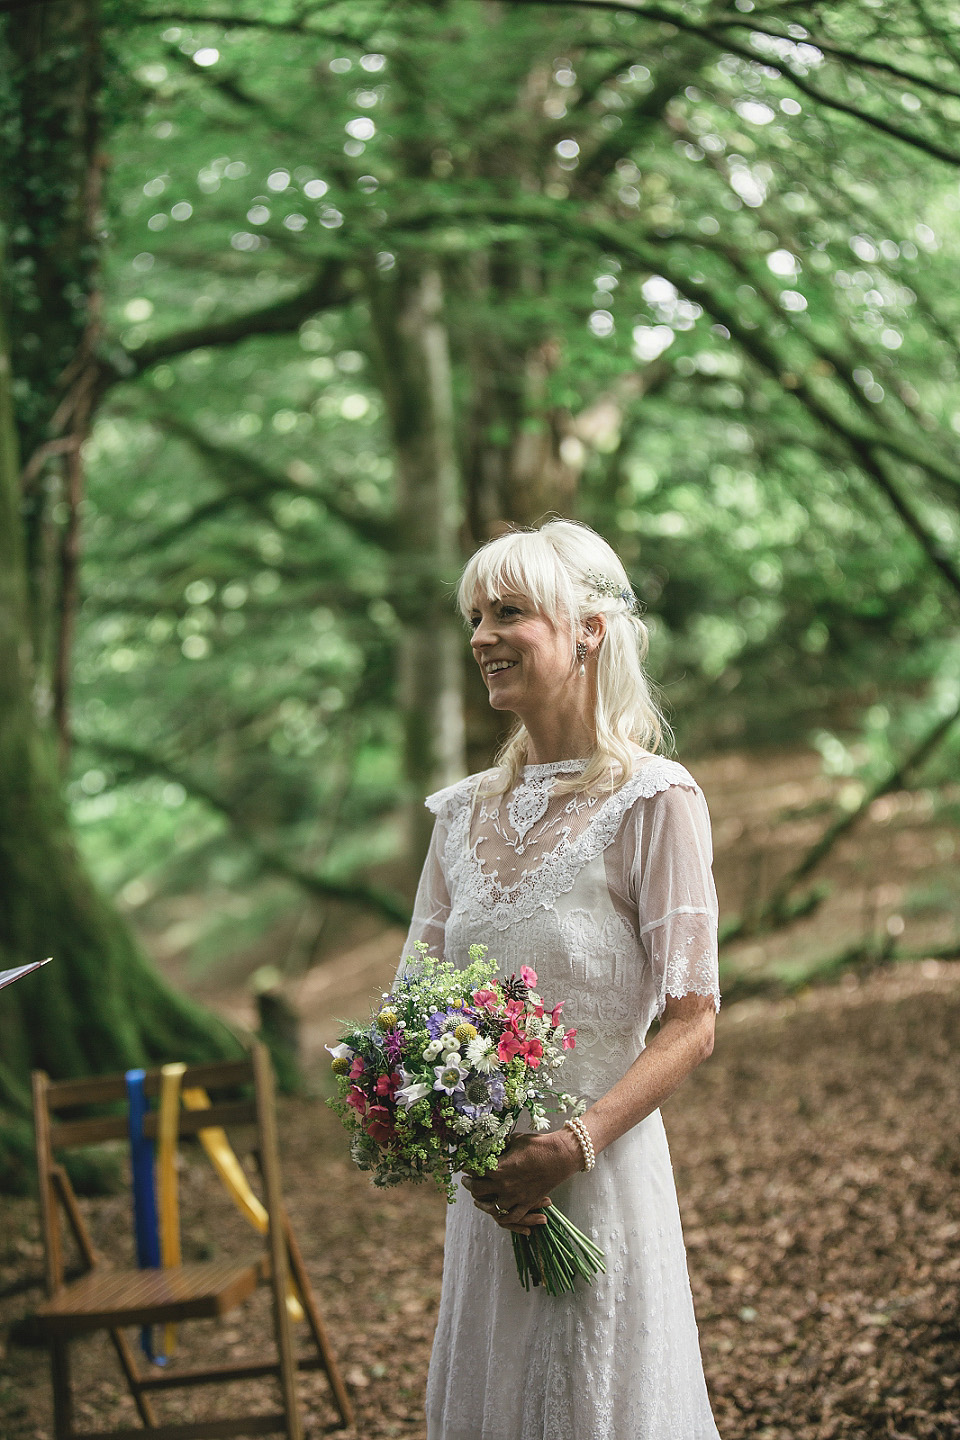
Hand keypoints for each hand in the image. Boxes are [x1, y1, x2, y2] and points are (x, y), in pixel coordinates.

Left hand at [463, 1130, 582, 1233]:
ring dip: (484, 1203)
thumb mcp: (515, 1140)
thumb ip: (501, 1145)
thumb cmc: (537, 1144)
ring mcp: (516, 1197)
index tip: (464, 1166)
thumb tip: (491, 1144)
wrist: (560, 1156)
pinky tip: (498, 1212)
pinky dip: (504, 1217)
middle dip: (470, 1185)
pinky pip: (512, 1217)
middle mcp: (504, 1185)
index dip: (468, 1168)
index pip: (475, 1171)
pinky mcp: (527, 1203)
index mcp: (499, 1167)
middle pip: (478, 1190)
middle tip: (465, 1181)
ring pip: (493, 1207)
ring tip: (478, 1199)